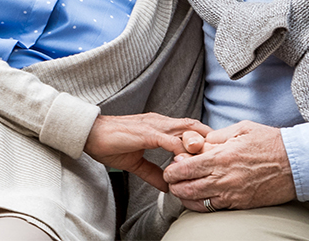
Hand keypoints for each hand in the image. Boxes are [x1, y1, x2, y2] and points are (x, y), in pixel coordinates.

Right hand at [84, 113, 212, 192]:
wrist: (88, 134)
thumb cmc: (109, 144)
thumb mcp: (136, 162)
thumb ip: (153, 173)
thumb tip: (168, 186)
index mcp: (159, 127)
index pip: (189, 128)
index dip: (203, 139)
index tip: (213, 153)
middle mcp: (160, 122)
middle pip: (193, 125)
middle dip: (208, 139)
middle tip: (219, 154)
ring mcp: (153, 126)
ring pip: (186, 130)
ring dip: (198, 143)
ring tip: (208, 158)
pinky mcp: (146, 133)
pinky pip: (169, 140)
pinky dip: (181, 149)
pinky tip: (185, 160)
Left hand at [163, 120, 295, 211]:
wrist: (297, 163)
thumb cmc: (271, 143)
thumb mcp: (241, 129)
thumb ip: (216, 136)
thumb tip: (199, 142)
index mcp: (221, 157)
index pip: (186, 168)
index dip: (172, 170)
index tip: (170, 168)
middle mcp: (224, 178)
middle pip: (187, 188)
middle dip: (173, 185)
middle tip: (170, 181)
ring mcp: (232, 194)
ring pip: (197, 201)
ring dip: (184, 197)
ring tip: (180, 190)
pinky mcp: (241, 204)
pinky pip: (214, 208)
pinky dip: (201, 205)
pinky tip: (198, 199)